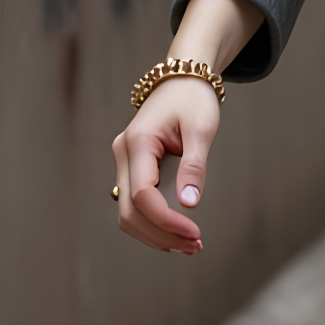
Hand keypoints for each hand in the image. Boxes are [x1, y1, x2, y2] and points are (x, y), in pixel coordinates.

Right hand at [110, 0, 262, 254]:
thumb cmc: (193, 100)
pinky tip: (177, 232)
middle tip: (196, 246)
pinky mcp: (132, 168)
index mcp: (138, 143)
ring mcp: (124, 162)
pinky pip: (134, 204)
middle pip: (129, 212)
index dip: (166, 221)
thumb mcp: (201, 129)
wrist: (182, 78)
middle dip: (161, 234)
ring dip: (156, 234)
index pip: (142, 196)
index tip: (195, 232)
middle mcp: (123, 155)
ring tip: (190, 244)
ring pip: (127, 214)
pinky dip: (153, 223)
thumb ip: (194, 165)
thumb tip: (190, 204)